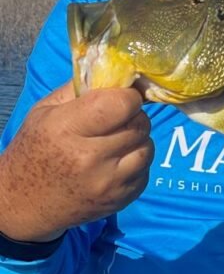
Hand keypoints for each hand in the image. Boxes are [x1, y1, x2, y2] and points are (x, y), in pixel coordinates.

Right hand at [0, 82, 153, 241]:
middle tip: (116, 119)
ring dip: (137, 140)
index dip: (127, 96)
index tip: (121, 97)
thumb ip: (81, 88)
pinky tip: (114, 163)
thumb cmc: (35, 149)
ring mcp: (109, 183)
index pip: (121, 104)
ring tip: (115, 141)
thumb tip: (117, 71)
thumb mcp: (46, 111)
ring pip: (148, 147)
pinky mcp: (121, 200)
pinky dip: (135, 163)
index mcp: (68, 129)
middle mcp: (91, 158)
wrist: (25, 203)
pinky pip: (145, 171)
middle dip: (133, 116)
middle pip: (140, 124)